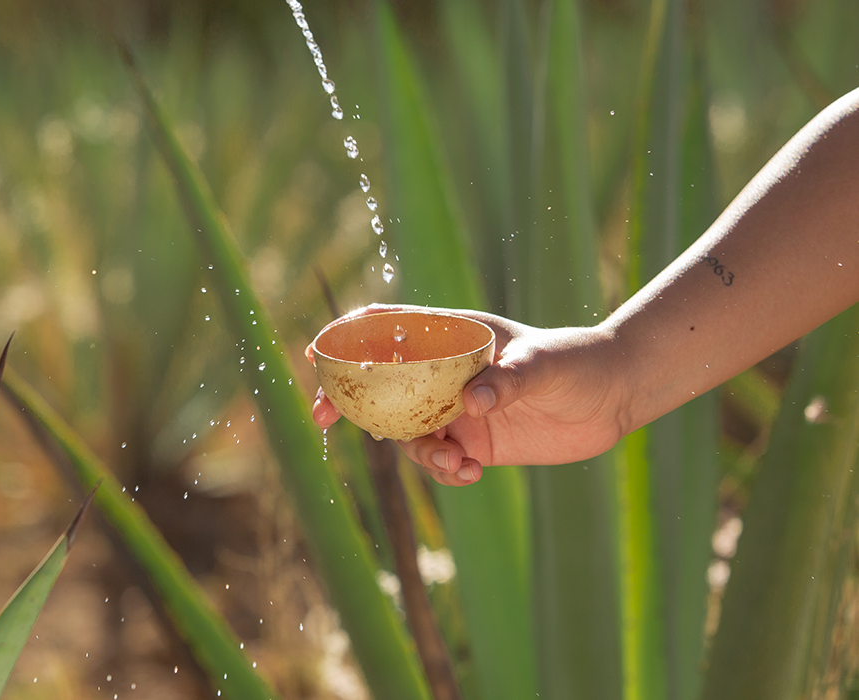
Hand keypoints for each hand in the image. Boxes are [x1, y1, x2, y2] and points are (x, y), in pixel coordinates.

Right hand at [306, 305, 630, 485]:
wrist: (612, 396)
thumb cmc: (578, 362)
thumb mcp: (544, 366)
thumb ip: (508, 380)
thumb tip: (470, 406)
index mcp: (456, 337)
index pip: (391, 329)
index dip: (350, 338)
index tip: (318, 354)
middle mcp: (449, 373)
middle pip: (384, 383)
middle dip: (350, 399)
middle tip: (325, 418)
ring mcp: (459, 409)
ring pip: (410, 431)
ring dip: (420, 452)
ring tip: (459, 464)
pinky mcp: (475, 441)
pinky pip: (441, 460)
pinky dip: (445, 472)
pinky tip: (473, 474)